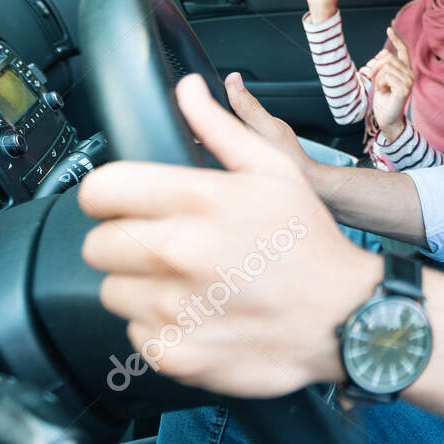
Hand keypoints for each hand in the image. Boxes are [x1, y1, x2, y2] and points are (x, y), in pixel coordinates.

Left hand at [80, 74, 381, 398]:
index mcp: (200, 201)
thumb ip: (220, 128)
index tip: (120, 205)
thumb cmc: (308, 245)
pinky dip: (159, 328)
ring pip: (113, 292)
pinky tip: (196, 315)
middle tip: (163, 247)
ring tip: (185, 284)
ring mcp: (176, 307)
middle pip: (98, 245)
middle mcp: (181, 252)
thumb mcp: (274, 171)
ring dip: (140, 287)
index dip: (107, 196)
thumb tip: (187, 90)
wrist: (345, 320)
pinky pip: (135, 334)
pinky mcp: (176, 353)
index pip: (101, 190)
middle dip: (124, 242)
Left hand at [363, 27, 414, 143]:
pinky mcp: (405, 88)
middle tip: (372, 77)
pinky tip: (383, 91)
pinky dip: (380, 83)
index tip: (389, 29)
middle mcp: (410, 74)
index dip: (397, 39)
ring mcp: (409, 81)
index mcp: (406, 70)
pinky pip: (387, 76)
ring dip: (378, 78)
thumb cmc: (384, 99)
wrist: (386, 118)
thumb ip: (385, 66)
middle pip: (388, 57)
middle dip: (375, 66)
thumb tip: (385, 52)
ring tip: (381, 88)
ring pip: (386, 67)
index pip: (404, 50)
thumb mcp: (382, 78)